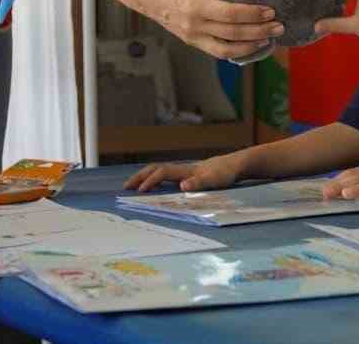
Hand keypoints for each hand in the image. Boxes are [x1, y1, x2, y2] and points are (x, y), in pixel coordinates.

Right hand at [123, 154, 242, 192]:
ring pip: (159, 171)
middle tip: (125, 187)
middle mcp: (181, 169)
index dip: (150, 181)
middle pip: (155, 169)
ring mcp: (183, 170)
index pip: (162, 173)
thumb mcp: (215, 180)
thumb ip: (199, 183)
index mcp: (186, 171)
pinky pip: (165, 175)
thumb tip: (182, 185)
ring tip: (132, 186)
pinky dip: (153, 178)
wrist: (234, 164)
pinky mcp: (186, 174)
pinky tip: (151, 186)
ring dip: (144, 177)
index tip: (140, 193)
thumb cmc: (225, 174)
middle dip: (139, 177)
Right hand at [137, 0, 282, 59]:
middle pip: (233, 34)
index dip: (252, 15)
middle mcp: (194, 26)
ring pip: (226, 49)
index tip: (269, 11)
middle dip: (259, 31)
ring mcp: (193, 37)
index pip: (230, 15)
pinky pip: (217, 51)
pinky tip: (250, 44)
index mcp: (195, 6)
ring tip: (268, 38)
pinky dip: (236, 50)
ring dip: (250, 46)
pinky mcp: (192, 42)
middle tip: (278, 26)